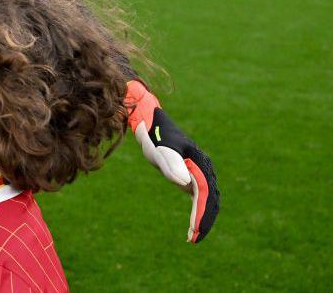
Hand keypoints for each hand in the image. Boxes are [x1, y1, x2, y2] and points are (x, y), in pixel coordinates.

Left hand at [125, 81, 219, 241]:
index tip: (195, 231)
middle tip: (194, 240)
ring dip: (202, 218)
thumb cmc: (155, 135)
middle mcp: (204, 168)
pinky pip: (201, 197)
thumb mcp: (160, 149)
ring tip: (192, 238)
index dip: (201, 213)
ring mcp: (199, 172)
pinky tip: (192, 226)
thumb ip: (172, 164)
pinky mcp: (192, 175)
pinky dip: (198, 211)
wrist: (151, 122)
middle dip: (204, 220)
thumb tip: (185, 185)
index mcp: (199, 162)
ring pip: (208, 200)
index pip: (205, 193)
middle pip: (210, 199)